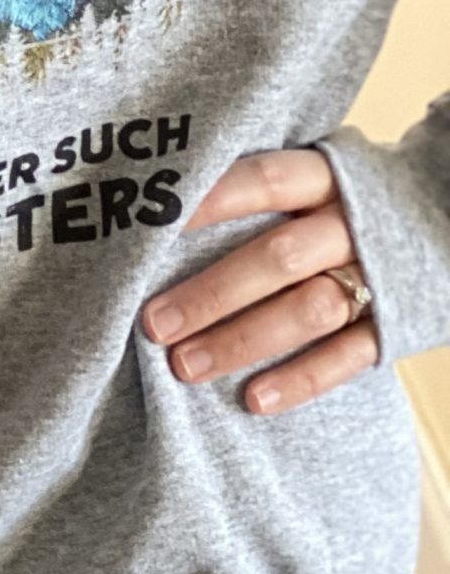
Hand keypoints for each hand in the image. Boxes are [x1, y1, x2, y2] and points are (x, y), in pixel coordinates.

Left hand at [143, 148, 377, 415]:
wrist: (435, 220)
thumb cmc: (338, 197)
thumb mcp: (309, 174)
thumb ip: (252, 184)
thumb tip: (155, 193)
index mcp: (324, 178)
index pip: (263, 181)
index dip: (210, 200)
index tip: (152, 225)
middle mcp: (349, 226)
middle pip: (278, 258)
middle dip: (212, 292)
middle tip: (153, 322)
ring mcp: (375, 277)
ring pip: (308, 311)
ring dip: (243, 341)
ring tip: (185, 366)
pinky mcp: (393, 324)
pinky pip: (348, 357)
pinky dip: (300, 379)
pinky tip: (253, 399)